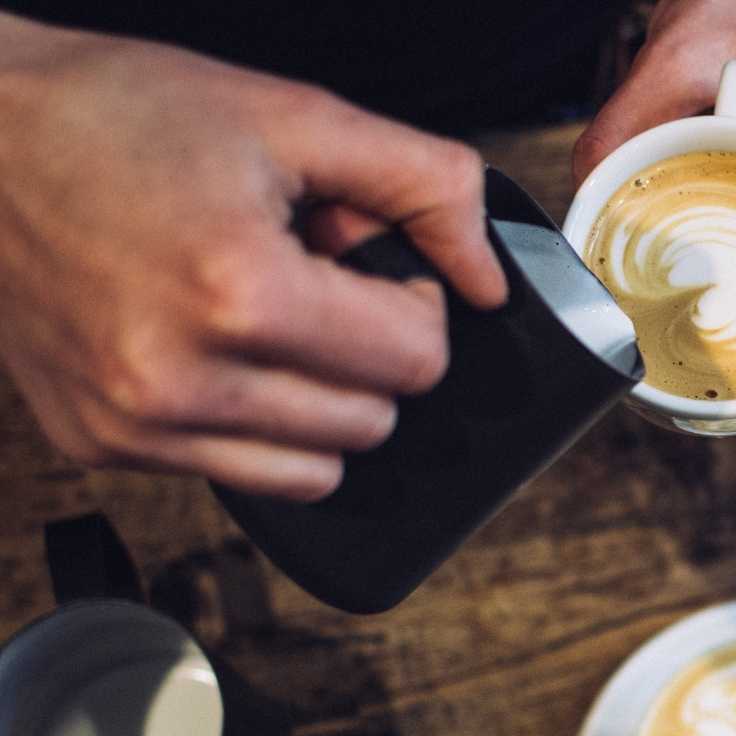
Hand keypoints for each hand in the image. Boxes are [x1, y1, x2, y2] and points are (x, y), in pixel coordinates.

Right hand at [0, 17, 506, 499]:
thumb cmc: (118, 115)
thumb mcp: (294, 116)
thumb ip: (423, 184)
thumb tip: (489, 276)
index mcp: (240, 291)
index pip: (417, 361)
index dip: (413, 305)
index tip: (369, 266)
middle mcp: (180, 376)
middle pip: (375, 422)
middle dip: (370, 354)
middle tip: (311, 282)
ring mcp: (135, 423)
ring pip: (320, 470)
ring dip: (323, 403)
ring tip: (265, 318)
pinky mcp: (102, 445)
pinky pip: (242, 477)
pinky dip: (254, 427)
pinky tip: (213, 349)